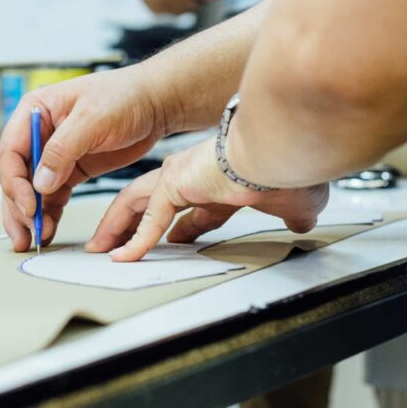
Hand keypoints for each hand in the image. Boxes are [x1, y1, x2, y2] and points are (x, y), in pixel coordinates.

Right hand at [0, 66, 177, 251]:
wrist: (154, 104)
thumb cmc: (125, 96)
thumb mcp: (93, 118)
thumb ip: (62, 149)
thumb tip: (39, 184)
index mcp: (35, 111)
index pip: (11, 152)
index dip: (15, 182)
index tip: (29, 206)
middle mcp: (39, 133)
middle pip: (16, 175)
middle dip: (18, 207)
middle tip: (26, 233)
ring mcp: (54, 154)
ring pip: (32, 190)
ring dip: (31, 216)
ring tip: (33, 239)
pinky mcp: (70, 170)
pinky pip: (52, 196)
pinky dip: (49, 214)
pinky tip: (48, 230)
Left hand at [86, 139, 328, 261]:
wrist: (285, 149)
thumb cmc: (293, 167)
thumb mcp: (296, 203)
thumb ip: (295, 214)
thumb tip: (304, 222)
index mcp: (220, 179)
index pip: (190, 206)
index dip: (177, 228)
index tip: (172, 242)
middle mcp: (196, 173)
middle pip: (150, 202)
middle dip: (129, 223)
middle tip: (113, 242)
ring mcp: (183, 175)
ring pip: (137, 203)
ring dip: (117, 228)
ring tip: (102, 250)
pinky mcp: (177, 182)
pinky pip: (149, 219)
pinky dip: (137, 241)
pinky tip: (126, 258)